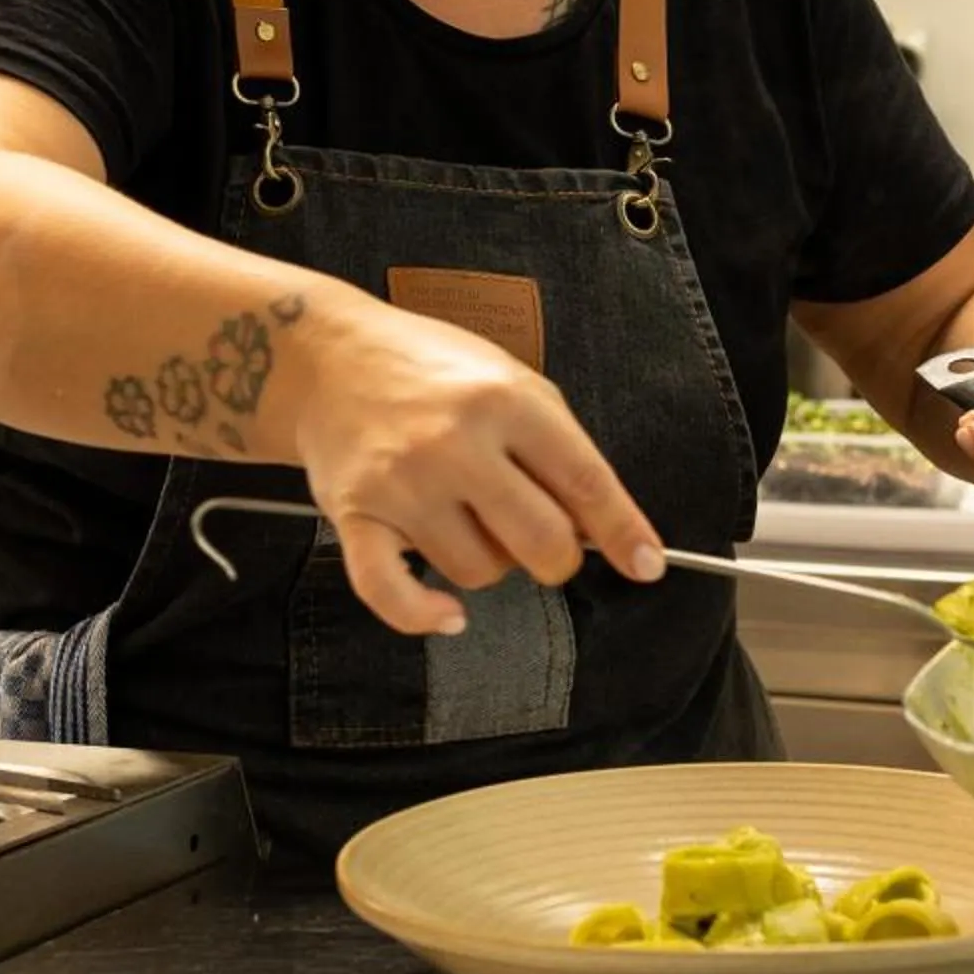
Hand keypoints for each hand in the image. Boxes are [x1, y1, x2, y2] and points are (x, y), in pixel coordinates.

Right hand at [288, 287, 664, 636]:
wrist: (327, 358)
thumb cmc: (431, 371)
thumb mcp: (509, 379)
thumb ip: (556, 447)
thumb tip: (602, 529)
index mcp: (506, 401)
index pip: (585, 482)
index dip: (624, 533)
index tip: (647, 566)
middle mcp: (455, 442)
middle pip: (541, 542)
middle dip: (555, 558)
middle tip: (542, 543)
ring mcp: (402, 482)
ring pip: (478, 572)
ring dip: (487, 563)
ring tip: (468, 522)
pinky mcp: (355, 514)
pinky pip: (390, 592)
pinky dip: (422, 615)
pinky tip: (447, 615)